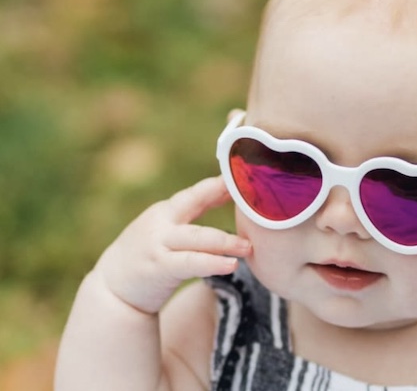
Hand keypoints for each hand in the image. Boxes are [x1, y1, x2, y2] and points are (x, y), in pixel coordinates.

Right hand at [94, 176, 250, 313]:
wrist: (112, 289)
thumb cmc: (150, 255)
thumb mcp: (168, 228)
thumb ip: (194, 212)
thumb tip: (232, 192)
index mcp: (166, 211)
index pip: (196, 192)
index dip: (220, 184)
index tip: (246, 177)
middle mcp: (161, 222)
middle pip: (194, 203)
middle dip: (222, 197)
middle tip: (254, 203)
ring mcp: (158, 244)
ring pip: (197, 237)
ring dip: (224, 241)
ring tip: (247, 246)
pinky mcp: (159, 268)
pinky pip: (191, 264)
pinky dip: (212, 263)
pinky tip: (230, 265)